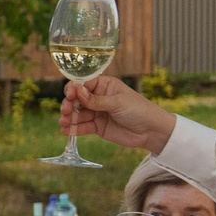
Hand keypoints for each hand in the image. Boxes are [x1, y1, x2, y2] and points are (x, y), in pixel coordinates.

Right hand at [59, 77, 175, 152]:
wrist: (152, 131)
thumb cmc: (139, 110)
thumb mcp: (118, 103)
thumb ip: (96, 100)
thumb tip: (77, 91)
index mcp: (104, 86)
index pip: (83, 84)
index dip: (74, 89)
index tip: (70, 95)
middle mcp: (98, 98)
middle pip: (77, 99)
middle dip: (69, 105)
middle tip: (66, 111)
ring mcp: (97, 113)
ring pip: (78, 114)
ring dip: (69, 118)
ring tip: (63, 123)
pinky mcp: (97, 127)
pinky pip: (83, 127)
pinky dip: (74, 129)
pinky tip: (66, 131)